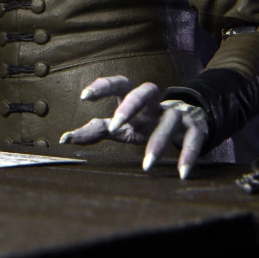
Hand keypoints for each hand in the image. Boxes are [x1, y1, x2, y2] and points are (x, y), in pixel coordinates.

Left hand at [57, 75, 208, 179]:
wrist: (189, 122)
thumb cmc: (146, 124)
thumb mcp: (122, 128)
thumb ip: (96, 130)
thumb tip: (64, 139)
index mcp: (134, 99)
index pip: (119, 84)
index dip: (102, 86)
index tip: (84, 96)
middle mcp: (155, 103)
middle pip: (146, 90)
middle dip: (131, 105)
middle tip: (115, 125)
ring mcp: (176, 113)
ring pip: (169, 120)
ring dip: (158, 142)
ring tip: (146, 165)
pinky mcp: (194, 128)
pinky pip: (193, 138)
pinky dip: (188, 155)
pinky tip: (181, 173)